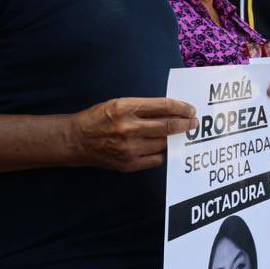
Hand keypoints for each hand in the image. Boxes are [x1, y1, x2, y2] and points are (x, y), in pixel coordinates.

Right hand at [70, 97, 197, 172]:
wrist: (76, 140)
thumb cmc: (99, 118)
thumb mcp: (119, 103)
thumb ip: (144, 107)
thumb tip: (172, 111)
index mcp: (126, 108)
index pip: (164, 107)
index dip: (182, 108)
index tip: (190, 110)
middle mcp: (128, 128)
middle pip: (168, 127)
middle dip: (185, 124)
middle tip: (193, 123)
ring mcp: (129, 149)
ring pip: (164, 144)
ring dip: (174, 139)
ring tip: (179, 134)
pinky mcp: (128, 164)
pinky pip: (156, 160)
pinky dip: (162, 153)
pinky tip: (163, 147)